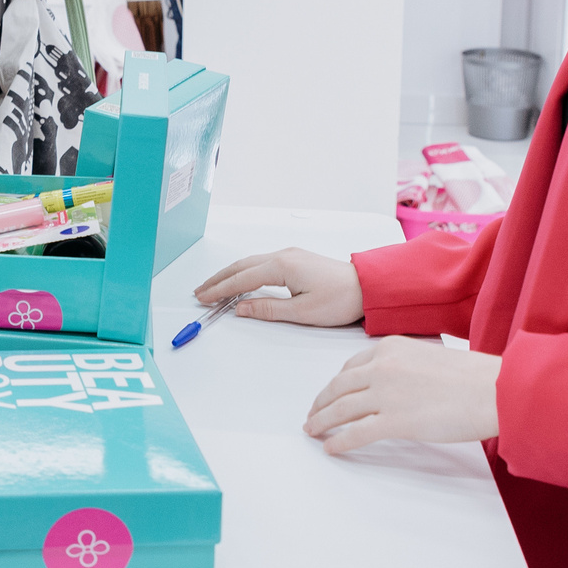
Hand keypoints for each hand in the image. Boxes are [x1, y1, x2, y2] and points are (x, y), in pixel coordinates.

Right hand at [193, 247, 362, 326]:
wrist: (367, 287)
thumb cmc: (341, 299)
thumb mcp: (302, 312)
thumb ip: (267, 309)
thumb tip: (241, 308)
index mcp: (282, 266)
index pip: (241, 279)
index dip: (220, 290)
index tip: (204, 298)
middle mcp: (283, 255)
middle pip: (241, 266)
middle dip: (218, 280)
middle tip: (200, 292)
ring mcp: (289, 255)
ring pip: (250, 263)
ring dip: (230, 275)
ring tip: (214, 287)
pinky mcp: (295, 259)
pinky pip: (261, 263)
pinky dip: (244, 272)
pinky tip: (240, 280)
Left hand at [304, 338, 500, 454]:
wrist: (494, 390)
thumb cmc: (474, 377)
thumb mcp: (430, 358)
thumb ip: (407, 368)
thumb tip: (398, 387)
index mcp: (390, 349)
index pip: (352, 366)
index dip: (337, 383)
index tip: (330, 393)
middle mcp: (382, 368)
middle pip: (339, 387)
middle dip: (321, 402)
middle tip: (312, 413)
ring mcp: (386, 394)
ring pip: (341, 409)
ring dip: (321, 421)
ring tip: (312, 431)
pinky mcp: (394, 421)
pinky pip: (356, 433)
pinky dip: (339, 441)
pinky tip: (331, 448)